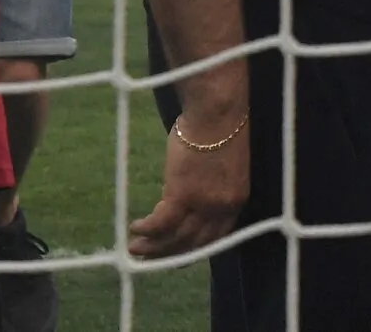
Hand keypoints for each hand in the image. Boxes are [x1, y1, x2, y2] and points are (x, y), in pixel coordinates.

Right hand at [129, 115, 251, 258]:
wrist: (216, 111)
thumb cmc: (219, 128)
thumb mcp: (223, 165)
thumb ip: (211, 185)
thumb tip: (192, 193)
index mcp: (236, 199)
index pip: (217, 236)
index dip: (196, 248)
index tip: (178, 253)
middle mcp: (222, 207)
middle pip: (194, 243)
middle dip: (170, 254)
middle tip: (150, 259)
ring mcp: (203, 203)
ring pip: (175, 237)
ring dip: (153, 247)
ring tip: (135, 248)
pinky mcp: (182, 194)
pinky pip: (160, 222)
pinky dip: (146, 229)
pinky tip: (134, 227)